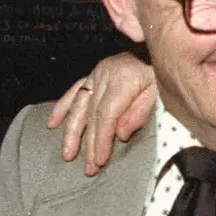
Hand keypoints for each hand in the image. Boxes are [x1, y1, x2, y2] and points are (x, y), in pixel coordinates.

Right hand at [46, 52, 156, 174]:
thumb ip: (140, 112)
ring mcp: (97, 73)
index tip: (98, 160)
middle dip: (88, 143)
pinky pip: (75, 91)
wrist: (160, 46)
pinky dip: (62, 107)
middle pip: (92, 114)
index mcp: (122, 78)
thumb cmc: (162, 72)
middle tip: (88, 168)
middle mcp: (105, 74)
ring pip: (79, 105)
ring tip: (66, 153)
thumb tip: (120, 134)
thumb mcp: (160, 91)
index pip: (106, 115)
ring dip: (71, 131)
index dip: (101, 139)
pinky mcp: (95, 73)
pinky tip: (52, 123)